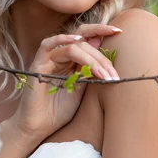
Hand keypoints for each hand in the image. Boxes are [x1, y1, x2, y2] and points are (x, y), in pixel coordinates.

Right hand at [8, 23, 121, 145]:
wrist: (40, 126)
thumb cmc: (59, 110)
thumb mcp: (83, 87)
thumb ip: (90, 68)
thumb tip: (104, 47)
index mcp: (71, 60)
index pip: (86, 38)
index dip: (101, 31)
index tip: (119, 31)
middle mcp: (60, 56)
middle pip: (84, 43)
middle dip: (101, 58)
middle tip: (113, 75)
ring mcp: (49, 59)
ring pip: (72, 47)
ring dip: (91, 59)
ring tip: (103, 74)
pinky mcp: (38, 64)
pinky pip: (47, 45)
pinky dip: (61, 39)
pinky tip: (76, 41)